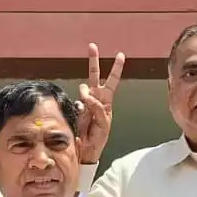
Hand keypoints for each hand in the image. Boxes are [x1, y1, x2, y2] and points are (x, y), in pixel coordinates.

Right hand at [76, 43, 125, 164]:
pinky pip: (78, 102)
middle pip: (95, 76)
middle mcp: (96, 99)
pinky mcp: (76, 108)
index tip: (120, 54)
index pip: (112, 81)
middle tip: (92, 46)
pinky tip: (82, 114)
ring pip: (84, 88)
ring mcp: (84, 103)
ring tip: (88, 106)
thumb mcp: (105, 124)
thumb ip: (97, 108)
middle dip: (94, 61)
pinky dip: (80, 106)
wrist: (87, 150)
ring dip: (87, 94)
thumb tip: (85, 95)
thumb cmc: (99, 137)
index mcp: (106, 101)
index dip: (116, 68)